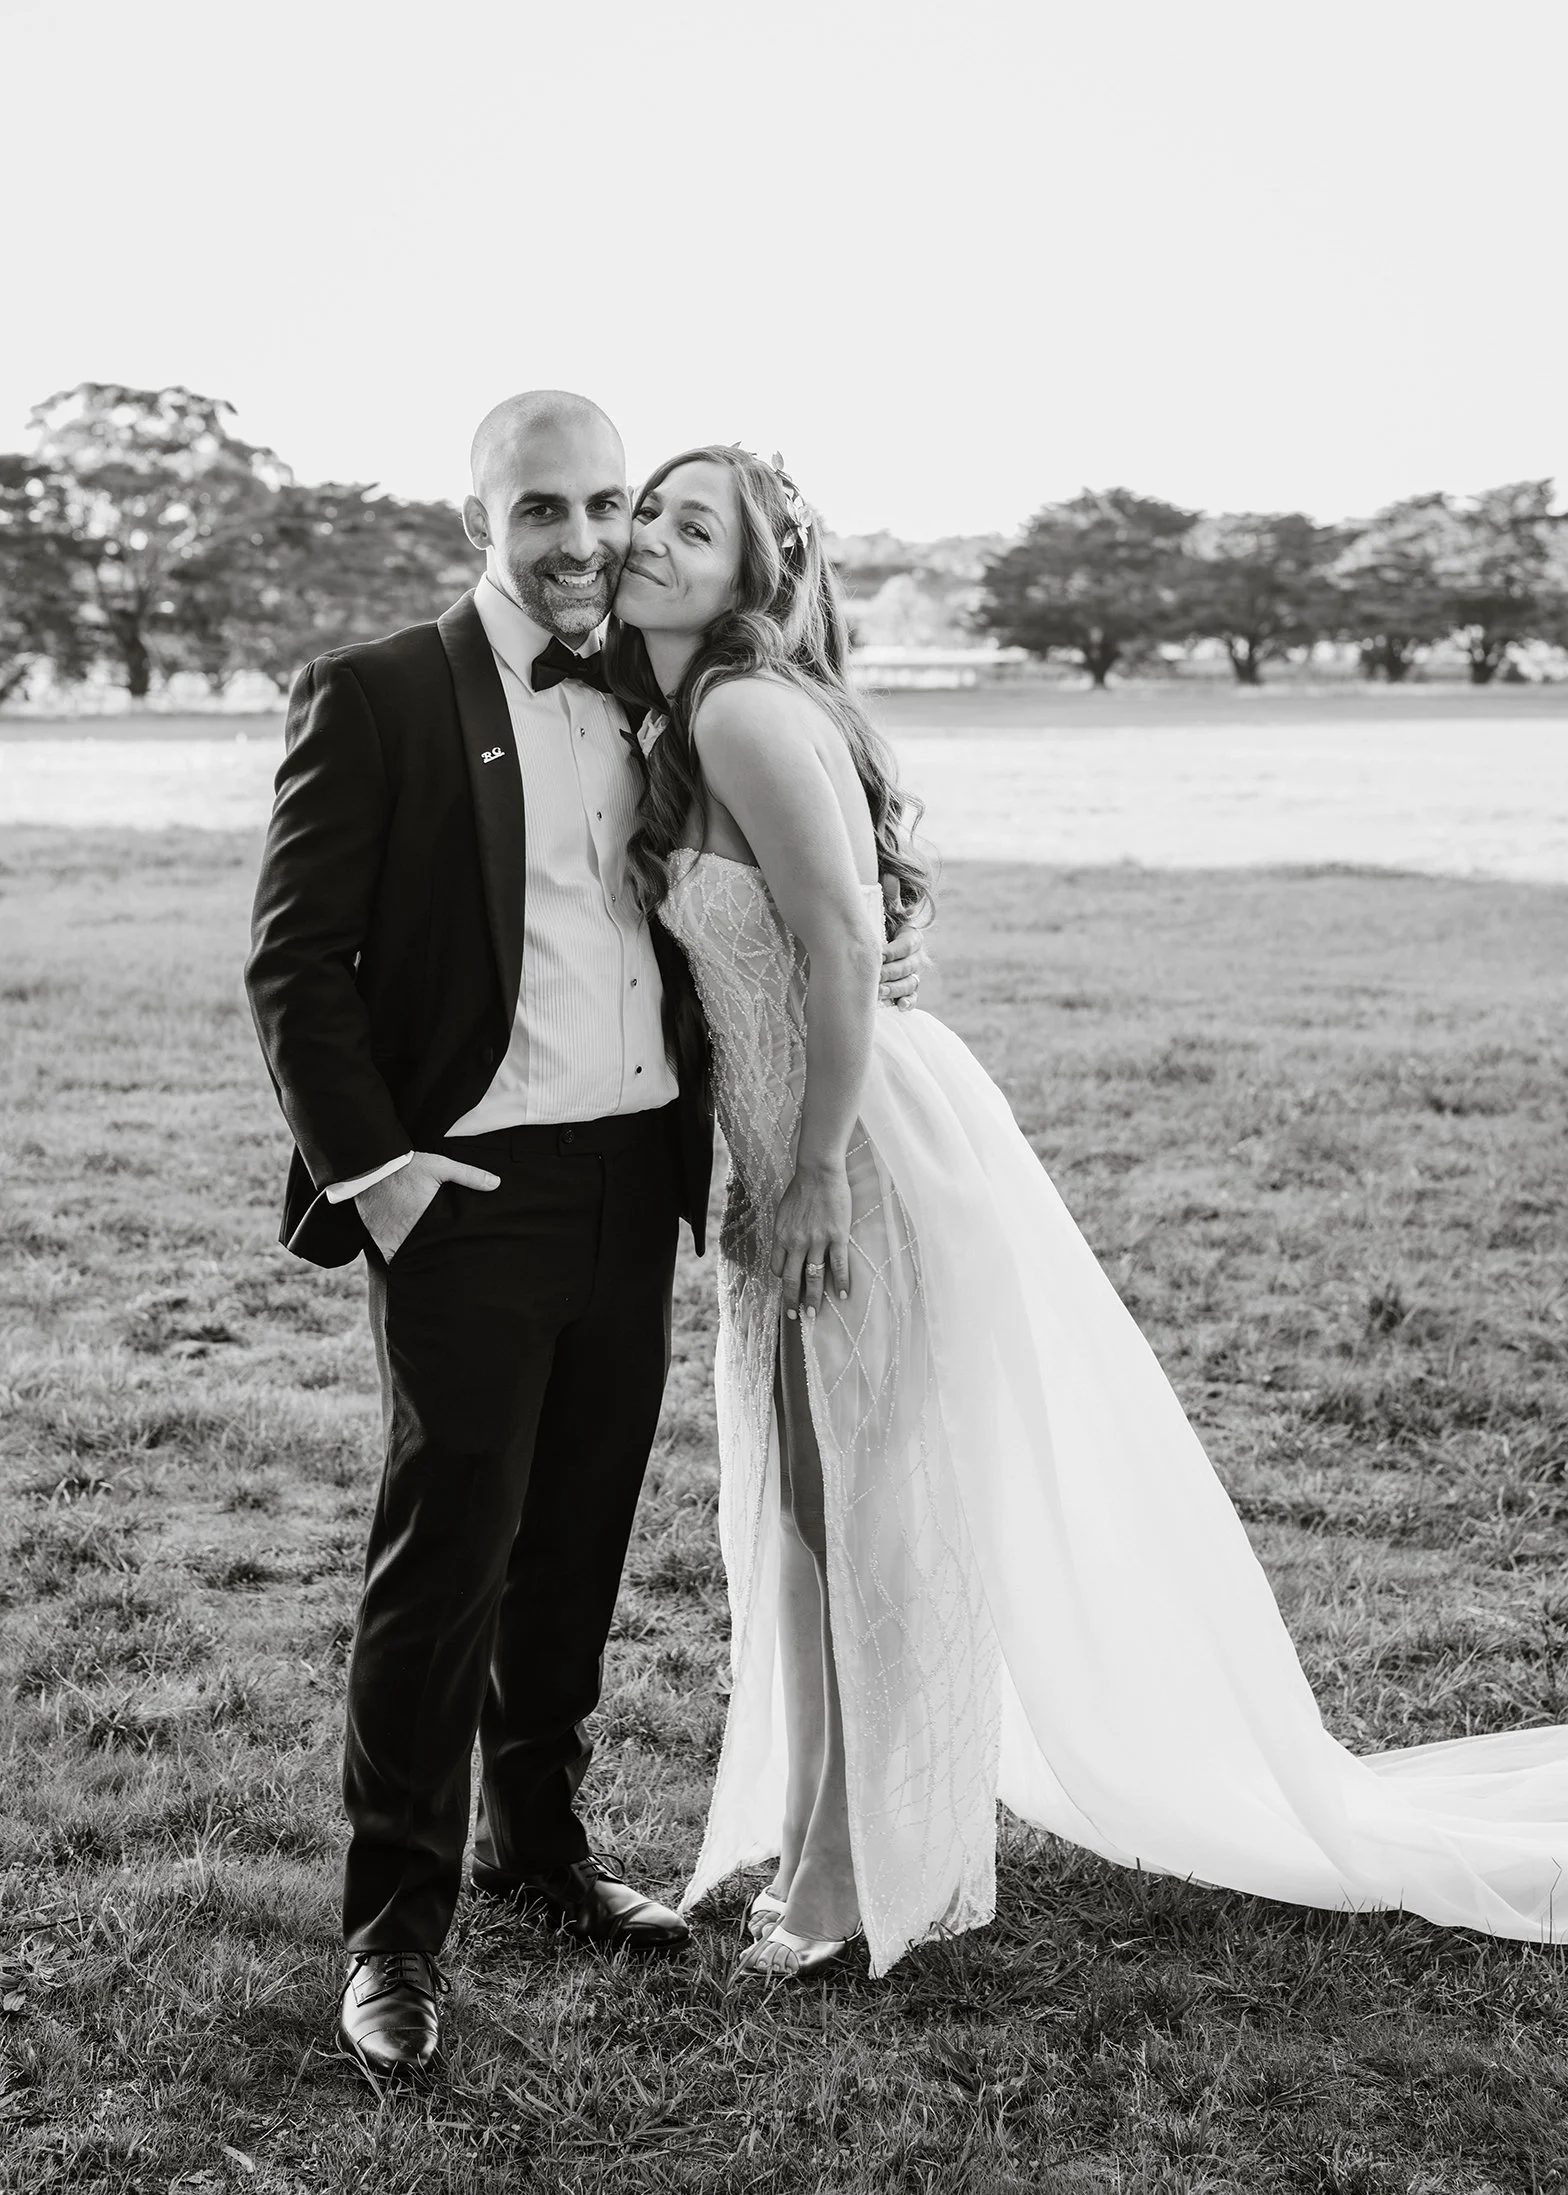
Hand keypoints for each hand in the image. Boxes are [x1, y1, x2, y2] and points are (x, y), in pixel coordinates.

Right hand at [355, 1150, 499, 1260]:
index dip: (449, 1256)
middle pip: (424, 1256)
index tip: (458, 1259)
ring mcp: (390, 1237)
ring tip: (427, 1266)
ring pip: (406, 1258)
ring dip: (415, 1260)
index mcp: (427, 1220)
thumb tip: (495, 1183)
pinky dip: (396, 1257)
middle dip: (434, 1260)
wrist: (372, 1165)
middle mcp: (408, 1233)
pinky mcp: (377, 1236)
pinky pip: (388, 1254)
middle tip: (444, 1266)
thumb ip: (468, 1175)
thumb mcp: (440, 1167)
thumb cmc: (407, 1167)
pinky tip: (405, 1260)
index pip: (442, 1247)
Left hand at [771, 1158, 851, 1321]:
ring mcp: (817, 1240)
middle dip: (792, 1301)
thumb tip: (787, 1247)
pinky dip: (841, 1282)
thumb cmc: (801, 1188)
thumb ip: (785, 1231)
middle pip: (792, 1279)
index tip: (788, 1286)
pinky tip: (844, 1295)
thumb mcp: (783, 1211)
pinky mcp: (836, 1236)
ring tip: (815, 1313)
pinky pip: (839, 1265)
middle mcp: (796, 1242)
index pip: (777, 1267)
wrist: (819, 1171)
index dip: (782, 1279)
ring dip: (814, 1298)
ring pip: (814, 1277)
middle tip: (795, 1317)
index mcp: (781, 1236)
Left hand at [878, 876, 925, 1010]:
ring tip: (879, 992)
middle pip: (909, 966)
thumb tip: (890, 876)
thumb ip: (888, 898)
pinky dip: (907, 1003)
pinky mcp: (905, 990)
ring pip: (910, 983)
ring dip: (896, 988)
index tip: (879, 954)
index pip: (909, 944)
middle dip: (892, 972)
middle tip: (876, 977)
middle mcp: (914, 956)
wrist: (864, 943)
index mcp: (910, 936)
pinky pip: (912, 998)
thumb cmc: (874, 927)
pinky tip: (899, 1007)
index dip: (895, 950)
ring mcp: (911, 974)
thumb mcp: (880, 911)